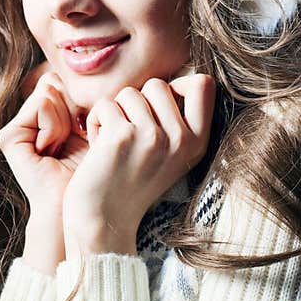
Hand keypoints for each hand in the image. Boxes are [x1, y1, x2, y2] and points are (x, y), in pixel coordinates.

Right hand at [0, 64, 88, 272]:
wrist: (85, 207)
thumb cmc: (100, 169)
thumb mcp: (97, 126)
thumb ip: (86, 97)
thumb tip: (73, 65)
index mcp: (52, 116)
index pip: (66, 84)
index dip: (85, 103)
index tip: (89, 132)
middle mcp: (32, 120)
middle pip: (58, 85)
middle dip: (77, 111)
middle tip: (78, 141)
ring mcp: (19, 128)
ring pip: (51, 93)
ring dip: (68, 121)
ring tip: (65, 147)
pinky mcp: (10, 137)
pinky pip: (42, 106)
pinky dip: (56, 126)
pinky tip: (54, 149)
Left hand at [61, 73, 216, 256]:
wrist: (104, 220)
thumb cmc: (132, 181)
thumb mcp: (171, 154)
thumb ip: (178, 118)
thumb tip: (177, 79)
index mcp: (198, 142)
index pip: (204, 84)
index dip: (178, 85)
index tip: (160, 107)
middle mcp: (180, 139)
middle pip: (158, 84)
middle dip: (137, 102)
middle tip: (130, 133)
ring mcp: (152, 137)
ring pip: (129, 93)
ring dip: (115, 113)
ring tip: (114, 142)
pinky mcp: (122, 136)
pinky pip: (105, 105)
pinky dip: (96, 122)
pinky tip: (99, 148)